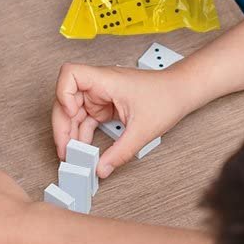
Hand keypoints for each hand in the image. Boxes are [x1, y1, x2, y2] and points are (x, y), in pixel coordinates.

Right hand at [52, 63, 192, 177]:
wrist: (181, 92)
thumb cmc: (166, 97)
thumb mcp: (143, 130)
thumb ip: (120, 152)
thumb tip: (101, 169)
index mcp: (106, 80)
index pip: (70, 74)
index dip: (63, 94)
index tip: (71, 115)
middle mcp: (99, 85)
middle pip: (66, 99)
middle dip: (62, 125)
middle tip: (66, 151)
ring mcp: (101, 95)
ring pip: (73, 112)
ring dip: (70, 133)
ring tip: (73, 156)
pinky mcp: (105, 105)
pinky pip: (86, 119)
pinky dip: (82, 134)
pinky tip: (84, 150)